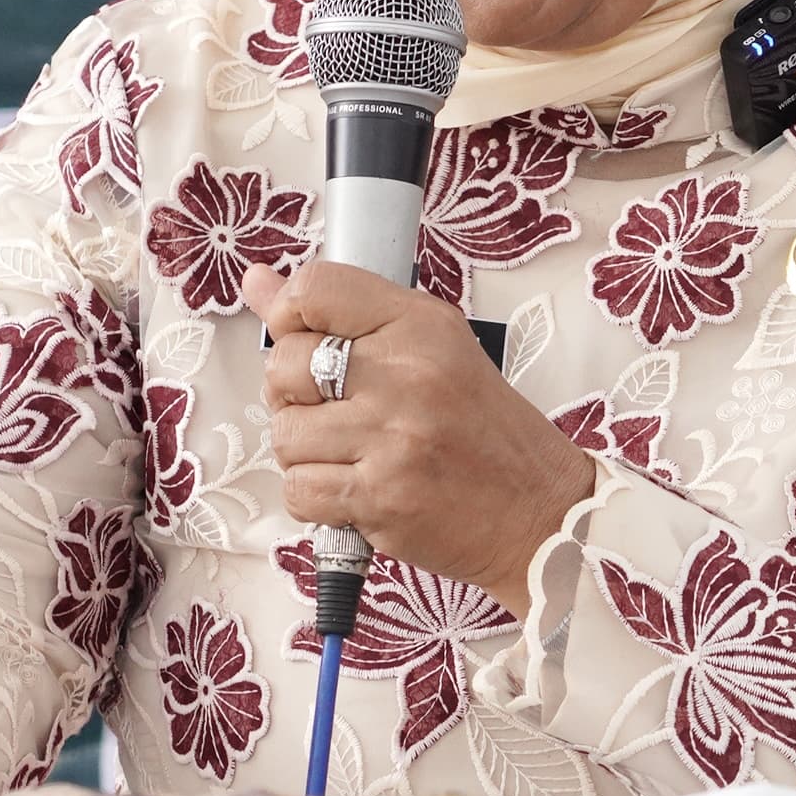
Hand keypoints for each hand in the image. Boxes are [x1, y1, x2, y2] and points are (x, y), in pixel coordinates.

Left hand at [245, 260, 595, 616]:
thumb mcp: (431, 349)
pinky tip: (352, 488)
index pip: (315, 289)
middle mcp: (405, 375)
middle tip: (334, 410)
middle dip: (294, 395)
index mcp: (420, 325)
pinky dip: (315, 496)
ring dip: (305, 452)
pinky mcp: (380, 497)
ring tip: (350, 454)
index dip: (289, 315)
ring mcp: (391, 438)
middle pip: (284, 365)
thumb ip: (343, 314)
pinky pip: (298, 490)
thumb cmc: (484, 432)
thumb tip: (258, 282)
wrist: (538, 513)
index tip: (303, 338)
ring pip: (285, 434)